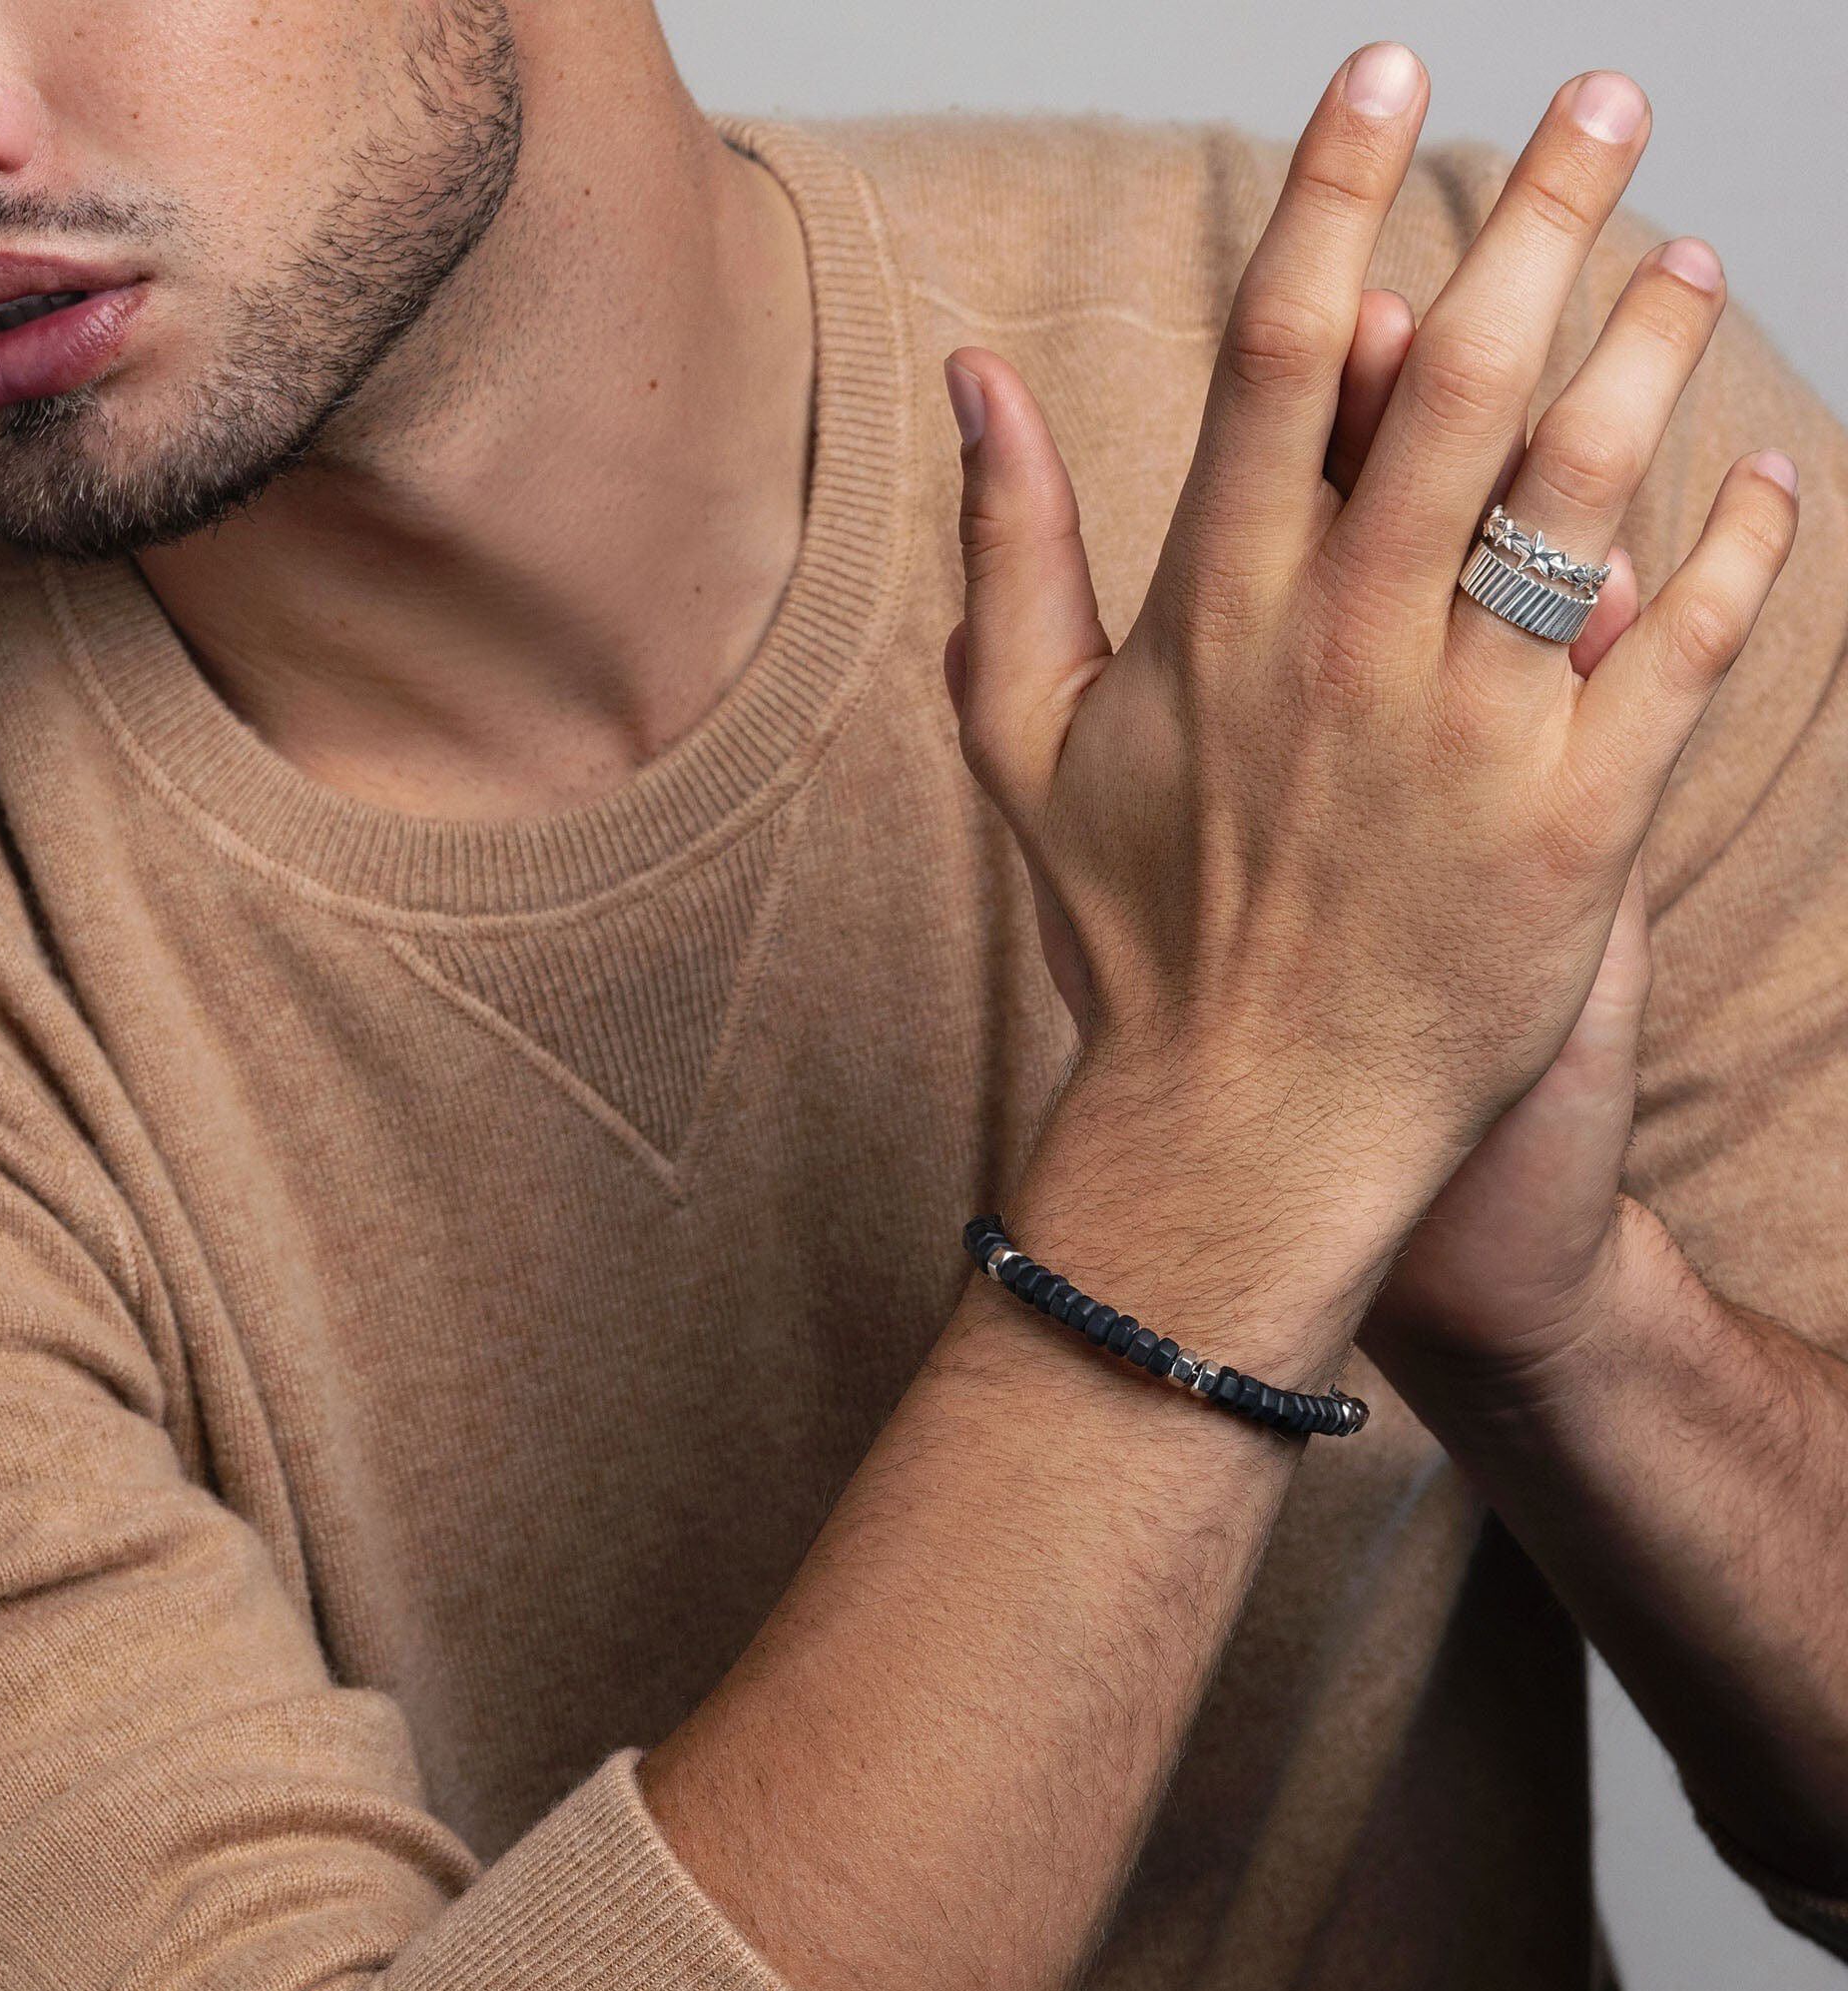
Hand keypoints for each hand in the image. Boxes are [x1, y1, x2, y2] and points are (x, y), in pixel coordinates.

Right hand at [938, 44, 1797, 1269]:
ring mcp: (1464, 738)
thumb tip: (976, 375)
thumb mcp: (1025, 738)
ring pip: (1582, 489)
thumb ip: (1009, 548)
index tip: (1392, 69)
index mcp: (1216, 609)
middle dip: (1542, 209)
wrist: (1246, 1130)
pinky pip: (1679, 653)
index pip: (1281, 348)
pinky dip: (1737, 551)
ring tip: (1688, 261)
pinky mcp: (1572, 830)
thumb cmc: (1139, 939)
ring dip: (1650, 349)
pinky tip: (1768, 476)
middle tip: (1608, 99)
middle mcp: (1342, 648)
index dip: (1341, 188)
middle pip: (1458, 377)